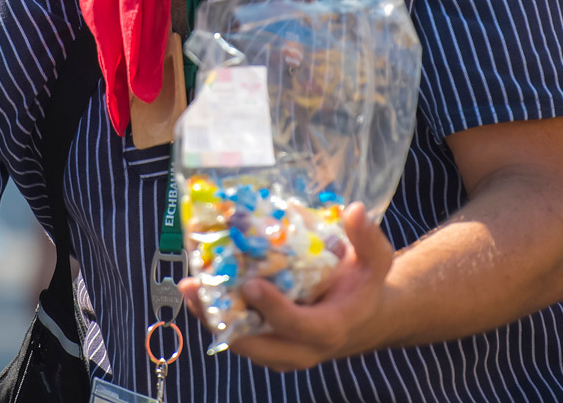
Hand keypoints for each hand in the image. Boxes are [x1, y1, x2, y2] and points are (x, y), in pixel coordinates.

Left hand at [179, 202, 394, 371]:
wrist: (363, 319)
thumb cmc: (364, 286)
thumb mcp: (375, 262)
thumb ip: (367, 238)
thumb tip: (355, 210)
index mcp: (329, 328)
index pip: (297, 326)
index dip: (274, 308)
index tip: (251, 284)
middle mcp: (302, 349)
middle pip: (257, 346)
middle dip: (222, 321)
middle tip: (195, 289)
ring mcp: (282, 351)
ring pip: (241, 342)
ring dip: (211, 317)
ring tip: (187, 287)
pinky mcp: (268, 344)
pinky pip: (239, 335)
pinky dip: (217, 315)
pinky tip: (198, 287)